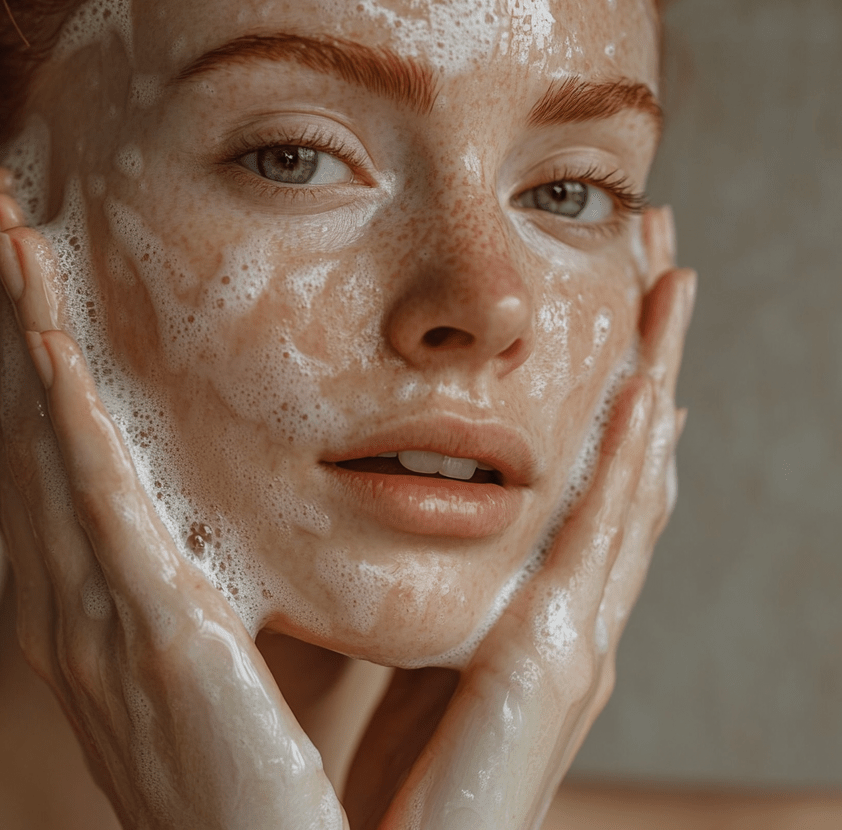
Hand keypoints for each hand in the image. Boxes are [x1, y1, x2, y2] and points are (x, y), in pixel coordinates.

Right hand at [0, 170, 345, 829]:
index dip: (39, 344)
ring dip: (20, 327)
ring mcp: (106, 624)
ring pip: (45, 442)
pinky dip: (60, 422)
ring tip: (1, 227)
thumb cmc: (295, 769)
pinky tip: (44, 342)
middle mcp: (87, 602)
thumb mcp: (261, 642)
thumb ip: (257, 561)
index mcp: (119, 598)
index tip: (36, 259)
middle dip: (9, 309)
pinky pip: (93, 512)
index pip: (64, 444)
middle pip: (33, 422)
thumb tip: (294, 486)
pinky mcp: (153, 644)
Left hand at [342, 207, 693, 829]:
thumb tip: (365, 513)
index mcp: (528, 606)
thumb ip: (403, 589)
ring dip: (655, 376)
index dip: (606, 390)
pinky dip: (633, 461)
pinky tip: (649, 392)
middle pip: (622, 458)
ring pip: (631, 477)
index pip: (581, 476)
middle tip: (660, 259)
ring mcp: (577, 635)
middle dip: (647, 357)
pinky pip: (606, 539)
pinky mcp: (559, 661)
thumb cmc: (377, 777)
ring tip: (671, 287)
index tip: (612, 305)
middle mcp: (569, 610)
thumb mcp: (395, 653)